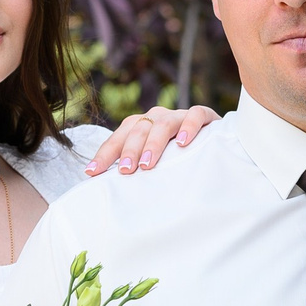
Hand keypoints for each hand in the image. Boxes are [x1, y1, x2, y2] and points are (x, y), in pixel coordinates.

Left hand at [85, 103, 220, 174]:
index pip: (118, 138)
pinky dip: (188, 128)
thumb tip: (106, 190)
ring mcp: (178, 115)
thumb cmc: (175, 157)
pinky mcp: (203, 116)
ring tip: (148, 164)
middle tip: (125, 170)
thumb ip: (135, 168)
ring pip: (162, 123)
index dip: (104, 155)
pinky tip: (182, 143)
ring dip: (153, 144)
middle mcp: (156, 117)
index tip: (92, 173)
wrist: (213, 141)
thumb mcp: (153, 161)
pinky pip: (195, 116)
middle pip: (138, 130)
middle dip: (129, 151)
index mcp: (139, 126)